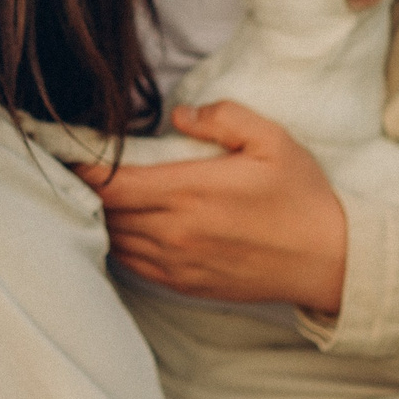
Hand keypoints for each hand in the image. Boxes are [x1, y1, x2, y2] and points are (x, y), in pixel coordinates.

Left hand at [78, 101, 349, 312]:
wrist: (329, 261)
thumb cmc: (301, 197)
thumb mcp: (273, 141)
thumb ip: (224, 117)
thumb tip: (179, 114)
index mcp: (189, 190)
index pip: (111, 182)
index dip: (82, 168)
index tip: (69, 152)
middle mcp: (175, 230)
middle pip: (105, 211)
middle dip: (86, 191)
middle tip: (74, 170)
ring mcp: (177, 262)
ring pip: (113, 239)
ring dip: (100, 218)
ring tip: (93, 196)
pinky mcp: (184, 284)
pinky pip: (132, 264)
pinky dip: (118, 244)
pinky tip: (122, 226)